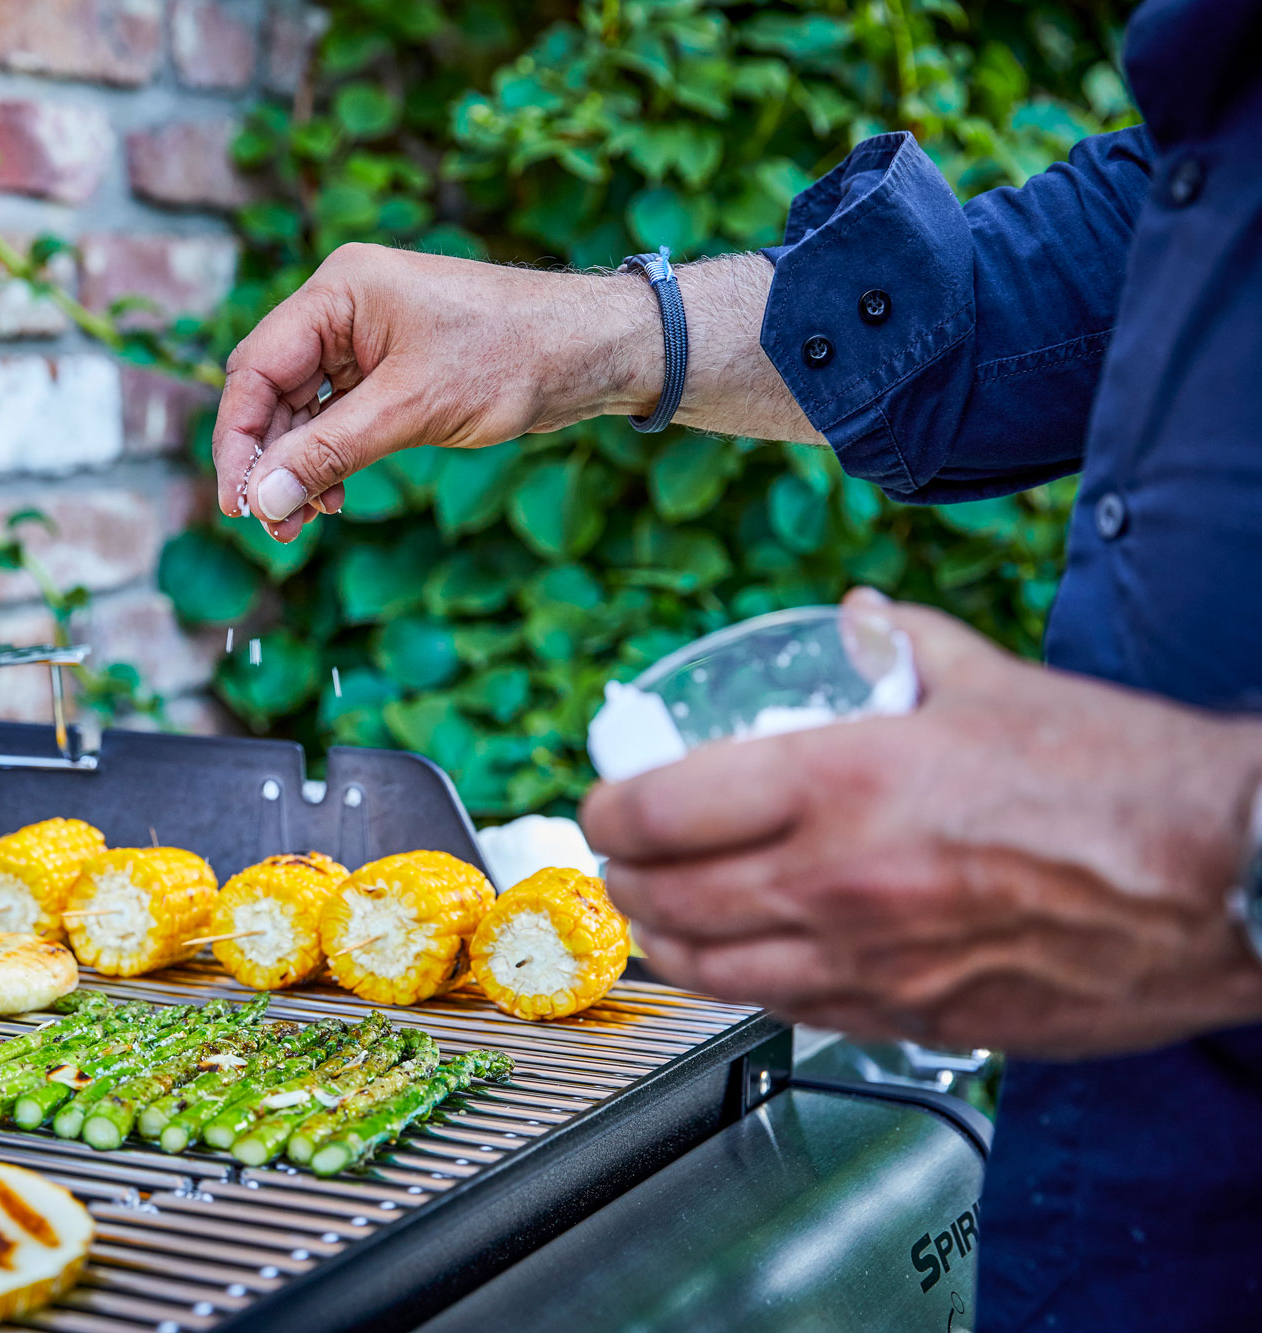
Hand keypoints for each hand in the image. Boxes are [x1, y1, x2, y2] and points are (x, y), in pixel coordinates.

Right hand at [210, 244, 657, 541]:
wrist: (591, 350)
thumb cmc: (512, 356)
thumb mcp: (412, 409)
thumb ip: (330, 452)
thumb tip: (263, 499)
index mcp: (339, 291)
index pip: (256, 368)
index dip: (239, 439)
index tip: (238, 502)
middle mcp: (343, 309)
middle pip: (273, 392)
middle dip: (269, 461)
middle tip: (271, 525)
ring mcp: (367, 339)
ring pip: (304, 411)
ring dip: (298, 468)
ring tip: (300, 525)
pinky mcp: (392, 369)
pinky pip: (339, 418)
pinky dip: (330, 459)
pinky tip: (332, 499)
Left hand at [579, 590, 1261, 1056]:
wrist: (1228, 879)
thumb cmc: (1122, 781)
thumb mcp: (992, 681)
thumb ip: (901, 645)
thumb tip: (855, 620)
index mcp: (839, 785)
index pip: (656, 811)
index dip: (607, 809)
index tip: (607, 801)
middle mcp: (835, 884)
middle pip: (663, 901)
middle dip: (619, 880)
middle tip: (619, 859)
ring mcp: (870, 966)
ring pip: (710, 973)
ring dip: (664, 943)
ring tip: (658, 915)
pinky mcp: (912, 1021)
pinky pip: (788, 1012)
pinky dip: (744, 986)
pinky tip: (746, 962)